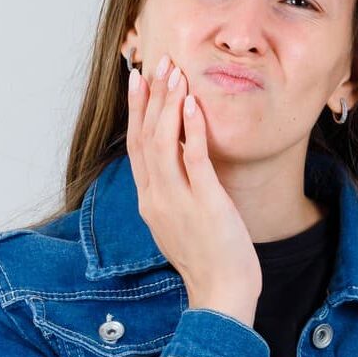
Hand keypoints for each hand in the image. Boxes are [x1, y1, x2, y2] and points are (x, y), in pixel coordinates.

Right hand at [125, 54, 261, 325]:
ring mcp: (178, 201)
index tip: (138, 81)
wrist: (221, 294)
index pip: (136, 147)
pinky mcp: (205, 204)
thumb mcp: (182, 223)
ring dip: (167, 104)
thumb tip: (181, 165)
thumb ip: (176, 194)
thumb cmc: (208, 260)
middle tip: (156, 62)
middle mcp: (157, 198)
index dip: (136, 111)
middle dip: (150, 97)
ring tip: (175, 72)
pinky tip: (192, 104)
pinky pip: (193, 160)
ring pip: (163, 143)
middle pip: (145, 138)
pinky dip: (191, 129)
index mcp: (150, 202)